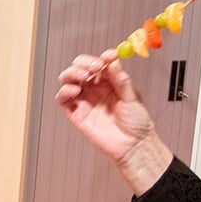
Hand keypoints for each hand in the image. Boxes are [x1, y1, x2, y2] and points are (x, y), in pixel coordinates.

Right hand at [55, 52, 171, 191]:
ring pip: (68, 80)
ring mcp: (85, 100)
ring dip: (72, 73)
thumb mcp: (133, 97)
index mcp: (109, 82)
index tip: (108, 56)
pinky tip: (75, 90)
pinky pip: (63, 99)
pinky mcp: (76, 113)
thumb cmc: (137, 124)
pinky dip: (64, 91)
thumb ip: (121, 79)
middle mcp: (95, 89)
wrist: (133, 145)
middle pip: (80, 68)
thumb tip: (113, 62)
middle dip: (84, 63)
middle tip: (94, 67)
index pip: (99, 63)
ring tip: (83, 76)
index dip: (102, 57)